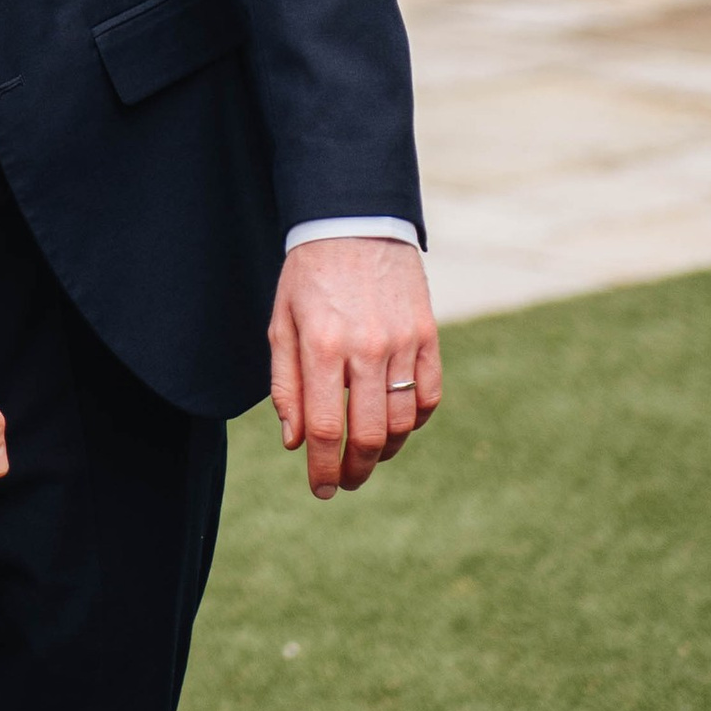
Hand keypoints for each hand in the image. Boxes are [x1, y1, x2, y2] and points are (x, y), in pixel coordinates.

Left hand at [270, 239, 440, 497]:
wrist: (355, 222)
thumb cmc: (309, 276)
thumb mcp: (282, 324)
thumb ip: (286, 384)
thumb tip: (295, 441)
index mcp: (322, 347)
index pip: (325, 429)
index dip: (322, 468)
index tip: (321, 489)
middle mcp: (366, 348)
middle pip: (369, 435)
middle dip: (356, 470)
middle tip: (345, 481)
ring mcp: (402, 342)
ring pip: (403, 421)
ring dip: (386, 451)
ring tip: (369, 456)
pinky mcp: (427, 334)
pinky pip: (429, 395)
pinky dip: (415, 420)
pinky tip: (398, 425)